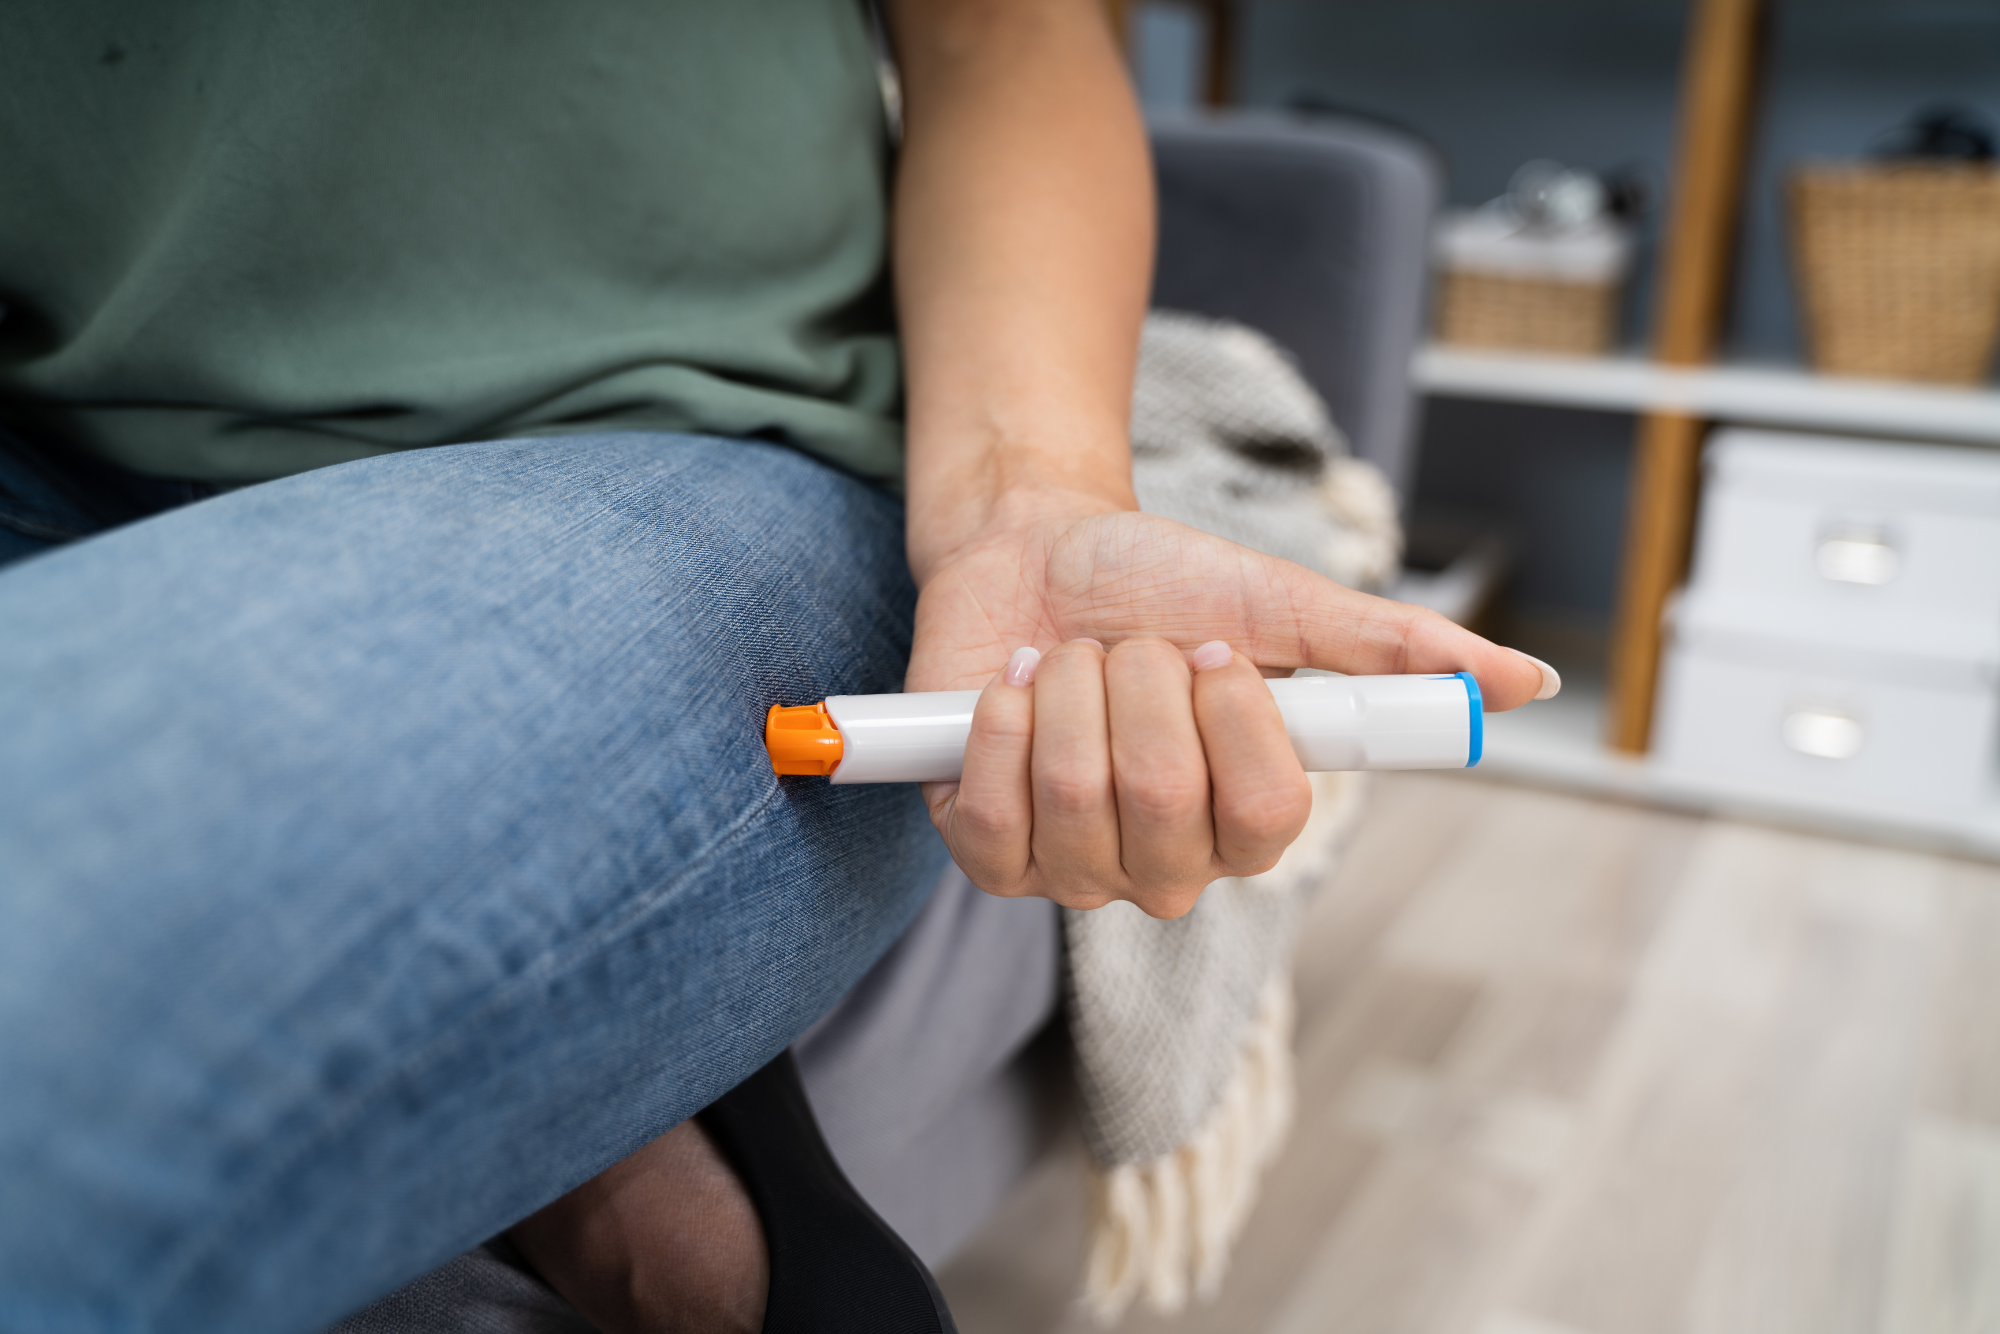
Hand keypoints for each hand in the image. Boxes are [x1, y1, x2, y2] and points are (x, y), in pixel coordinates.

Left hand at [905, 492, 1548, 918]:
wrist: (1034, 546)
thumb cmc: (1159, 583)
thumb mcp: (1279, 605)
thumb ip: (1392, 652)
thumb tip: (1527, 683)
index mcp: (1249, 818)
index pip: (1269, 815)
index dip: (1232, 722)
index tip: (1210, 650)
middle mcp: (1168, 864)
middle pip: (1163, 804)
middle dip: (1139, 685)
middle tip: (1129, 646)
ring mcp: (1074, 869)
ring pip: (1075, 804)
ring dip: (1068, 693)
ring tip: (1069, 660)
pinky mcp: (989, 853)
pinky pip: (995, 821)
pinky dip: (1000, 728)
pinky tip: (1010, 693)